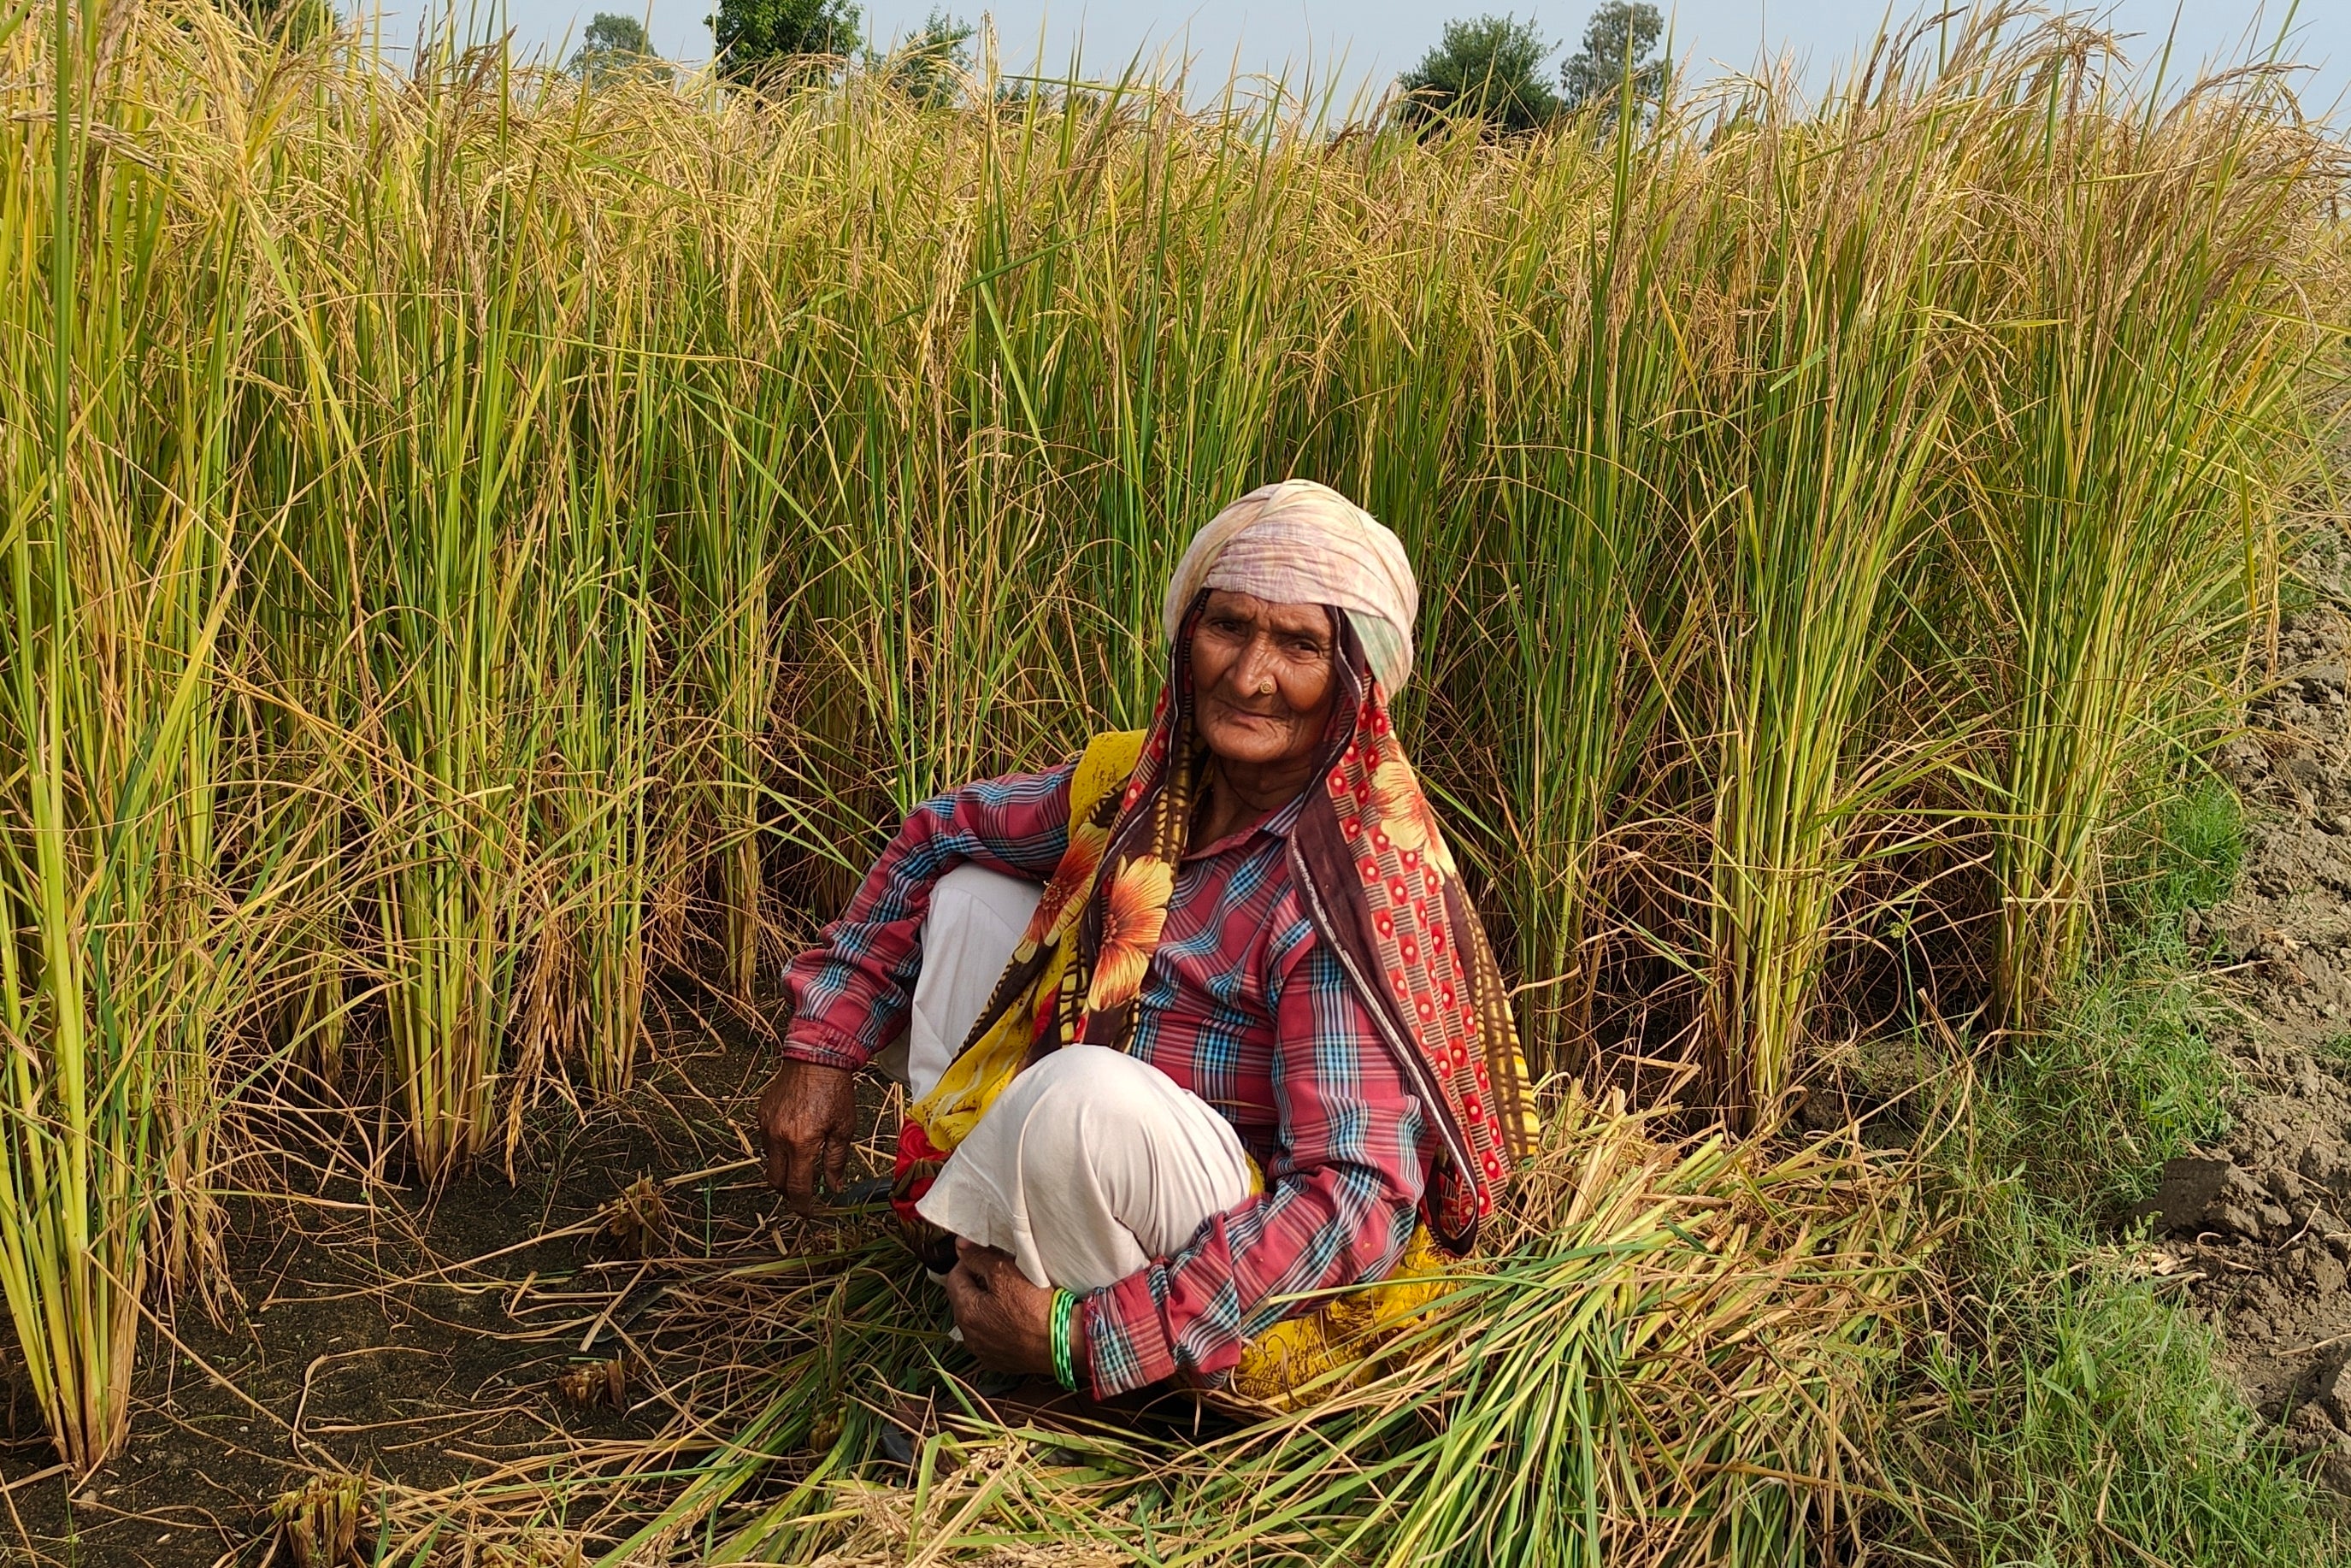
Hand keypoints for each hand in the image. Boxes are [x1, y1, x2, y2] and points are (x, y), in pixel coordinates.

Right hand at [756, 1059, 857, 1216]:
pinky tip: (794, 1137)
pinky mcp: (761, 1114)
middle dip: (788, 1191)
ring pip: (769, 1161)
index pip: (796, 1187)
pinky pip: (765, 1141)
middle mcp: (778, 1137)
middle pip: (775, 1181)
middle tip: (804, 1191)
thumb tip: (835, 1187)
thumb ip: (836, 1161)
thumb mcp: (843, 1128)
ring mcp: (766, 1125)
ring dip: (783, 1168)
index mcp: (801, 1143)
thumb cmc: (835, 1091)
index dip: (802, 1205)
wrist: (816, 1057)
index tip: (808, 1212)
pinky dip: (778, 1148)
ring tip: (801, 1160)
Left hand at [944, 1241, 1067, 1377]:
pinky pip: (992, 1337)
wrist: (1063, 1342)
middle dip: (979, 1284)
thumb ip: (979, 1257)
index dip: (968, 1262)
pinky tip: (1016, 1318)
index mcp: (965, 1313)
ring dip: (988, 1306)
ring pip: (979, 1320)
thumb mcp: (1006, 1273)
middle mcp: (969, 1336)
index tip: (985, 1256)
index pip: (954, 1278)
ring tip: (1011, 1296)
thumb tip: (961, 1247)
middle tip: (1002, 1274)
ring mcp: (984, 1351)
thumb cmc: (1035, 1308)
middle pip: (966, 1300)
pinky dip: (999, 1325)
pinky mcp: (999, 1361)